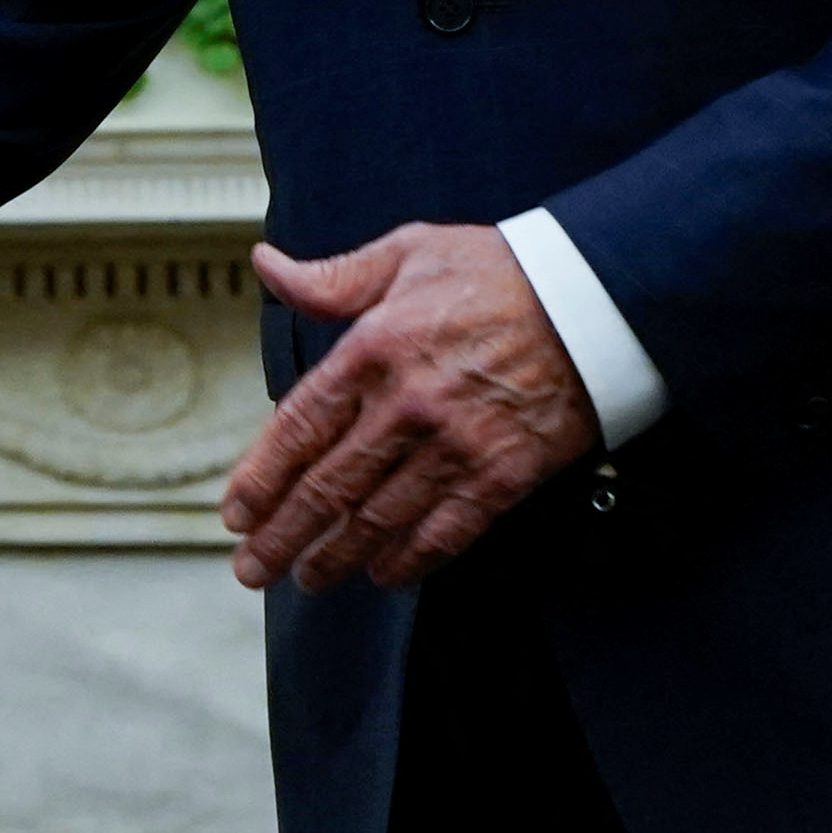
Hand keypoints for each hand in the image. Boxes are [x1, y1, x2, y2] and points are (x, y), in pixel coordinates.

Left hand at [222, 221, 595, 591]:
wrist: (595, 300)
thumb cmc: (500, 274)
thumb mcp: (408, 253)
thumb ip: (332, 277)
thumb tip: (268, 267)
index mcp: (374, 348)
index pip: (298, 428)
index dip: (261, 478)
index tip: (236, 512)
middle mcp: (407, 405)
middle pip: (328, 487)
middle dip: (283, 535)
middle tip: (253, 568)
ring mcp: (455, 446)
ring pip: (378, 519)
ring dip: (335, 557)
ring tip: (306, 579)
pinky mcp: (502, 474)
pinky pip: (445, 531)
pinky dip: (409, 560)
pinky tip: (383, 575)